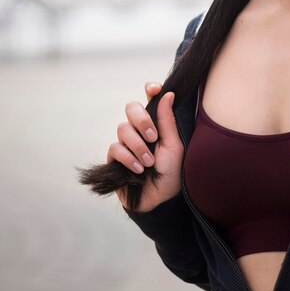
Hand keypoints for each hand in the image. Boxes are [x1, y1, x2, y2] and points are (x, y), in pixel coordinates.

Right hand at [106, 82, 182, 211]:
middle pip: (131, 108)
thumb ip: (167, 121)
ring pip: (122, 129)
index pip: (151, 99)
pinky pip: (115, 148)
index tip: (154, 89)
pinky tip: (139, 169)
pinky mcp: (115, 158)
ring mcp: (127, 142)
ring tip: (149, 162)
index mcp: (157, 123)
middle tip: (153, 137)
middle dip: (141, 120)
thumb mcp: (174, 145)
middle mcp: (140, 129)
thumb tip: (168, 94)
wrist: (159, 201)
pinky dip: (128, 158)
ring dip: (137, 146)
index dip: (151, 90)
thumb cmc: (172, 172)